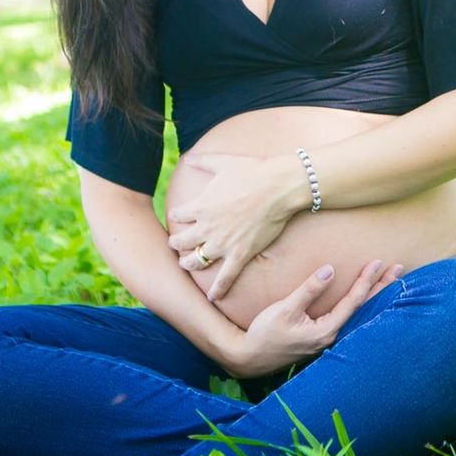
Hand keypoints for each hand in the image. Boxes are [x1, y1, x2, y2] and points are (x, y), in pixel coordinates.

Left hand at [166, 152, 304, 300]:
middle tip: (176, 245)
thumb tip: (189, 157)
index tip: (180, 218)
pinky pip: (225, 277)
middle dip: (176, 243)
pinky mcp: (241, 254)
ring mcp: (223, 243)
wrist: (279, 187)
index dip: (178, 216)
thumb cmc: (253, 171)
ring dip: (188, 264)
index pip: (178, 216)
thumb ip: (203, 160)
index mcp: (200, 206)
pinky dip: (218, 289)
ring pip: (196, 261)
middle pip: (181, 241)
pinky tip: (212, 298)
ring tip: (186, 264)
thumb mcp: (223, 162)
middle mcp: (207, 228)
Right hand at [230, 259, 402, 378]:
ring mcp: (328, 340)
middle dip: (382, 287)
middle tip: (399, 268)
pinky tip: (368, 298)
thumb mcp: (285, 309)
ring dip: (375, 295)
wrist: (250, 357)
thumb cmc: (265, 333)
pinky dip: (362, 304)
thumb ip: (308, 290)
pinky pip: (350, 318)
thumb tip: (330, 271)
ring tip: (390, 280)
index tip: (378, 262)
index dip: (366, 281)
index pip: (354, 302)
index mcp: (326, 331)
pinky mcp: (322, 338)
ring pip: (359, 314)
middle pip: (364, 309)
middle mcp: (332, 337)